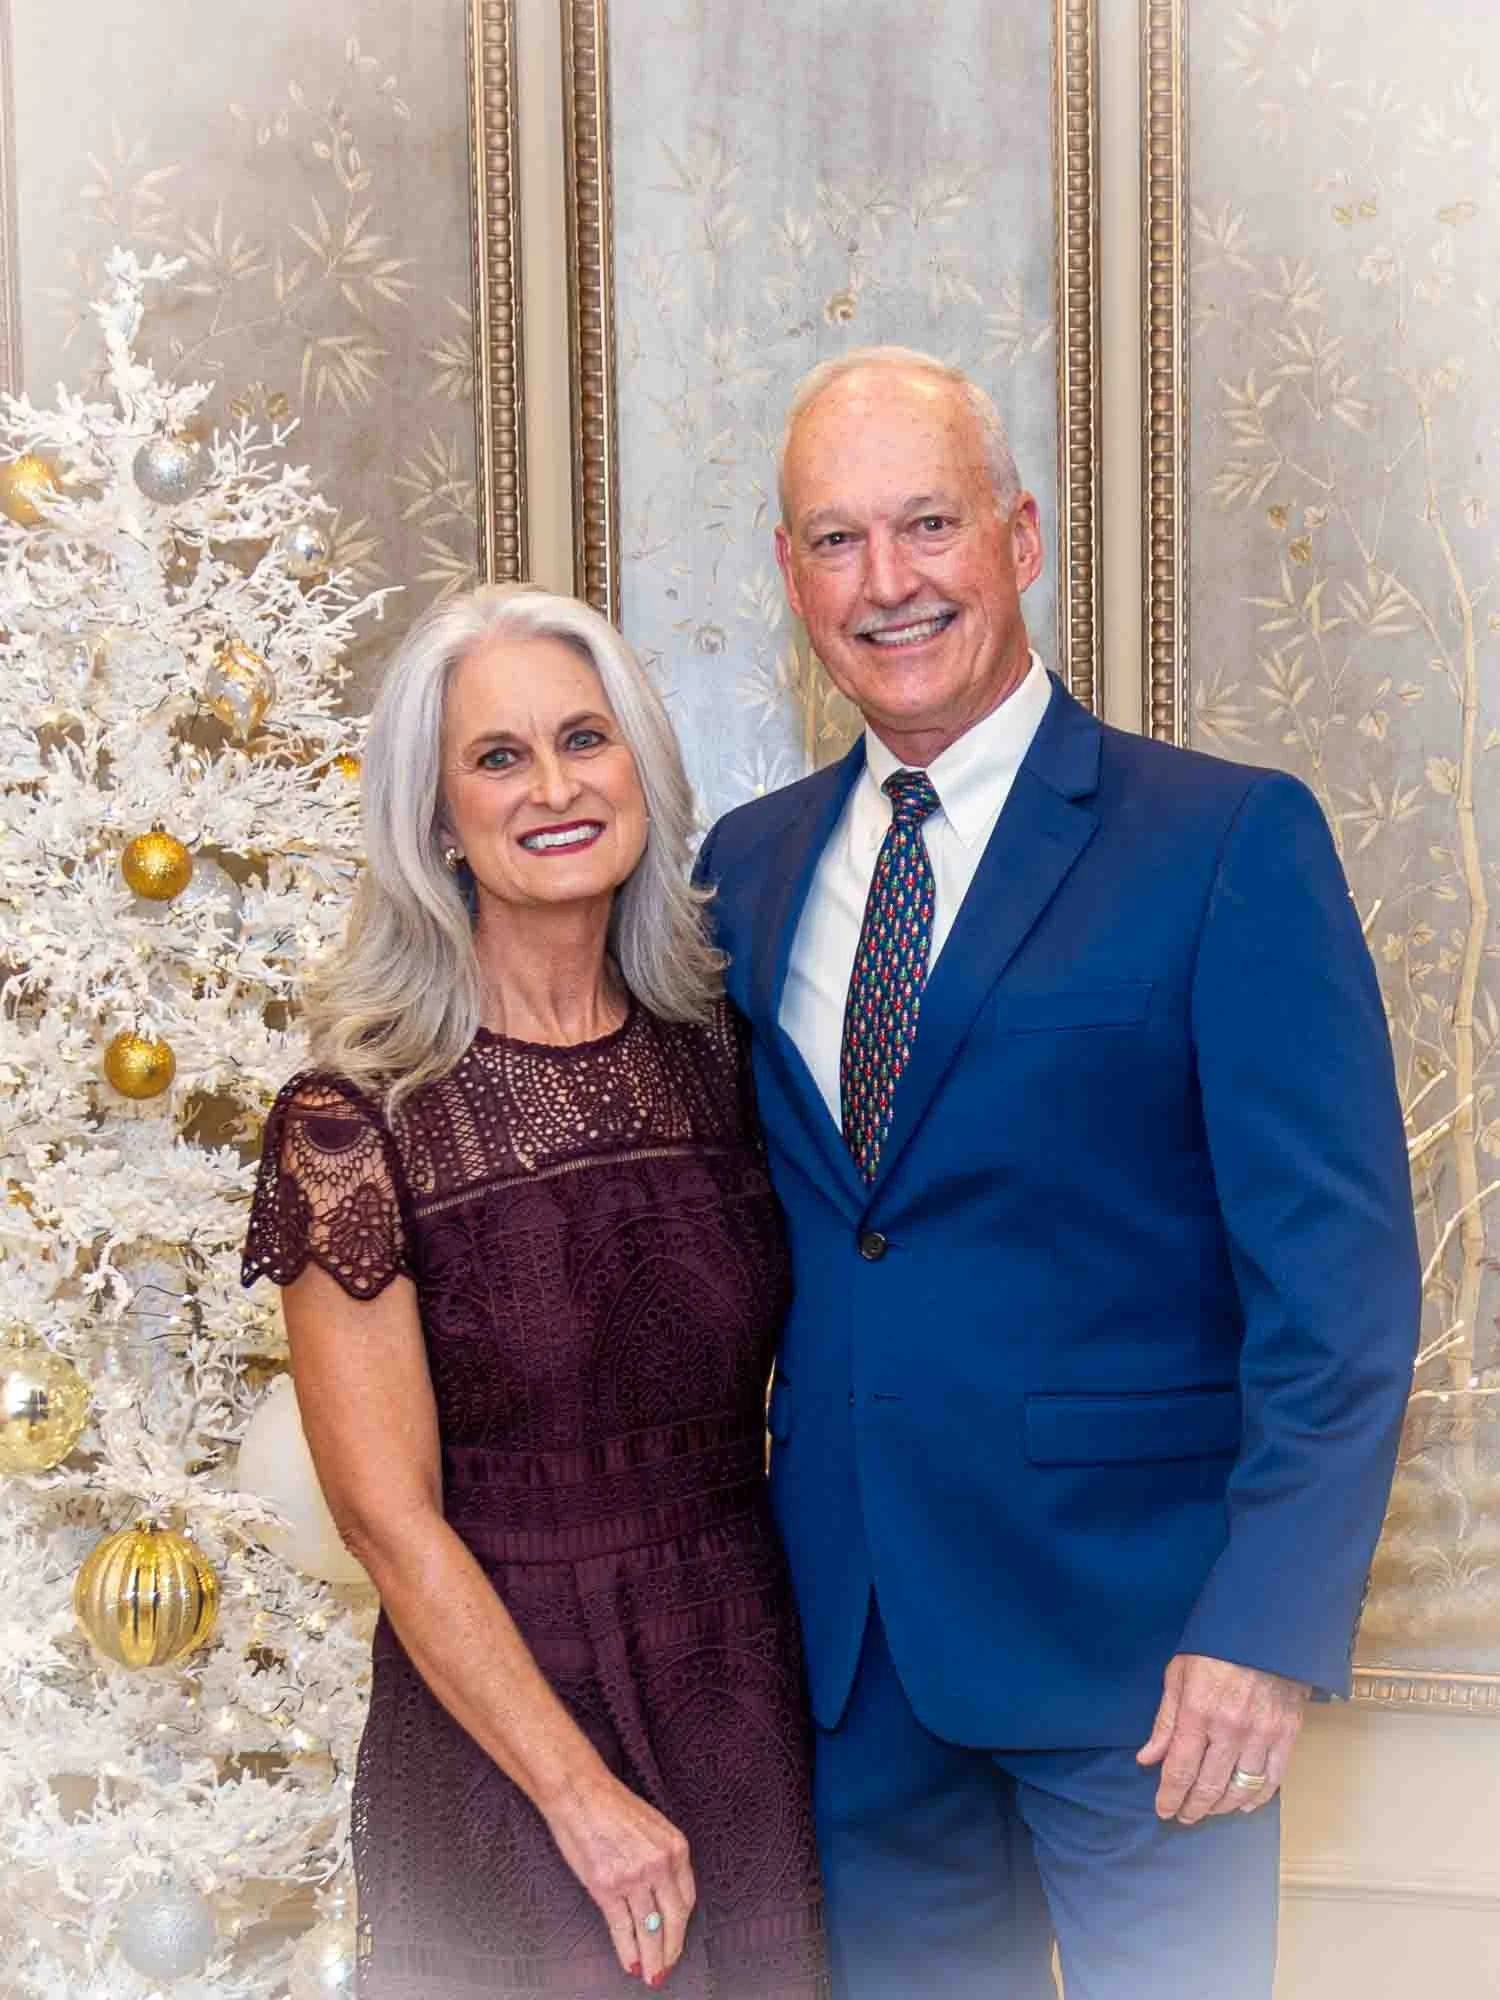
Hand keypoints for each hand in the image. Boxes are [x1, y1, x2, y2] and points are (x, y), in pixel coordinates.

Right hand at [545, 1771, 695, 1984]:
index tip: (677, 1941)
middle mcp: (659, 1864)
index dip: (682, 1926)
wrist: (580, 1792)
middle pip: (673, 1919)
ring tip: (651, 1975)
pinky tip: (631, 1963)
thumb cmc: (613, 1805)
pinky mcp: (606, 1887)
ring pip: (649, 1929)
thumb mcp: (653, 1826)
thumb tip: (663, 1896)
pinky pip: (622, 1928)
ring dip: (651, 1957)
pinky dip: (627, 1950)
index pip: (687, 1898)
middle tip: (667, 1969)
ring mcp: (633, 1877)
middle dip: (671, 1950)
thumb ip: (663, 1858)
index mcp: (675, 1847)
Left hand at [1137, 1652, 1308, 1824]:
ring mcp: (1262, 1735)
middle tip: (1183, 1816)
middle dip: (1192, 1807)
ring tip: (1208, 1811)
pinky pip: (1273, 1779)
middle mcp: (1230, 1730)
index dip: (1169, 1796)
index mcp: (1198, 1712)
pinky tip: (1243, 1804)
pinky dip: (1257, 1798)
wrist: (1266, 1629)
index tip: (1163, 1810)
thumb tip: (1147, 1759)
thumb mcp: (1179, 1674)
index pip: (1180, 1770)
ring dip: (1221, 1807)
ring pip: (1240, 1789)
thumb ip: (1165, 1721)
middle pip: (1208, 1786)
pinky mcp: (1287, 1734)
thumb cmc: (1214, 1647)